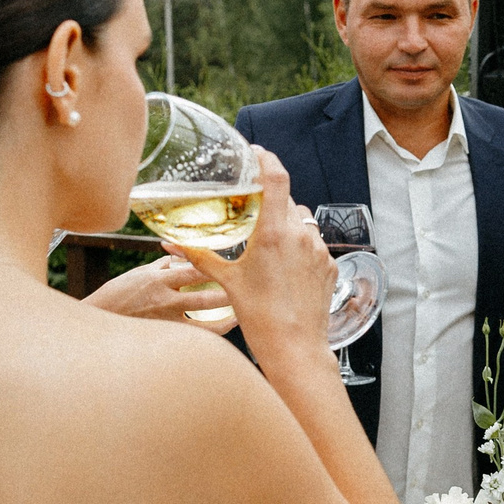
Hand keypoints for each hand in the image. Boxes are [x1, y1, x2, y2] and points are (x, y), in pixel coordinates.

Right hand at [84, 255, 238, 329]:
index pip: (195, 268)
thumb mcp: (139, 274)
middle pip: (207, 296)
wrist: (96, 321)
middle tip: (249, 292)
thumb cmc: (117, 296)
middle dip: (230, 295)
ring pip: (206, 322)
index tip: (237, 264)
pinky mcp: (164, 338)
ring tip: (241, 315)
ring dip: (227, 320)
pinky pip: (194, 339)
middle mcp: (165, 299)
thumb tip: (182, 257)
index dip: (219, 267)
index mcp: (159, 278)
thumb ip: (164, 266)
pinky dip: (211, 337)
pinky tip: (223, 335)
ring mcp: (166, 321)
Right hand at [181, 150, 329, 362]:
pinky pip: (314, 245)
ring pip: (303, 223)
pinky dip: (300, 249)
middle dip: (271, 203)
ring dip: (287, 227)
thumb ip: (201, 255)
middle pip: (288, 201)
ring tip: (269, 249)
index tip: (256, 154)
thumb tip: (173, 243)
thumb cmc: (259, 317)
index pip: (277, 178)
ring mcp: (319, 250)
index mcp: (274, 233)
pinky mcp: (330, 266)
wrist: (294, 349)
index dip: (267, 159)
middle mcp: (301, 235)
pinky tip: (286, 270)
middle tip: (253, 213)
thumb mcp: (228, 281)